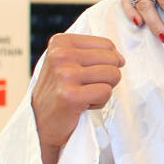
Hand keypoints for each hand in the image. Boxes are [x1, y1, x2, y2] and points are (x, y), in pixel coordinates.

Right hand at [32, 34, 124, 149]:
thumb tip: (121, 59)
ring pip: (113, 75)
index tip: (85, 73)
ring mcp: (65, 74)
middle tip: (85, 86)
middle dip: (106, 76)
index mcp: (60, 42)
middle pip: (112, 59)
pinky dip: (99, 102)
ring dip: (103, 89)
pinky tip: (82, 104)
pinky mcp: (71, 95)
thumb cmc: (61, 90)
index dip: (105, 62)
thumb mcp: (69, 61)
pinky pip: (106, 92)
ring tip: (83, 94)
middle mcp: (60, 55)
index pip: (107, 45)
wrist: (42, 120)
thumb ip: (94, 52)